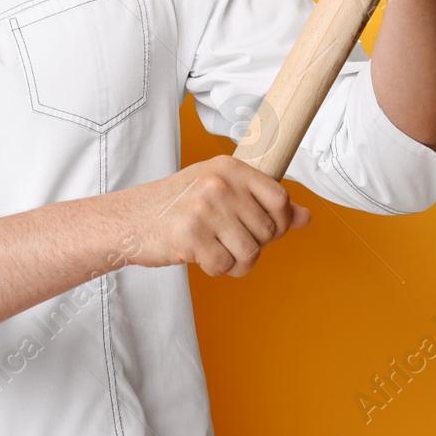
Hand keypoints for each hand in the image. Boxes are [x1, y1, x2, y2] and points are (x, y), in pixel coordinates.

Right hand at [117, 156, 310, 277]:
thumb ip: (264, 203)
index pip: (280, 197)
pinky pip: (225, 266)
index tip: (261, 228)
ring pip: (250, 253)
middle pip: (267, 231)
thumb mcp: (222, 193)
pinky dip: (215, 269)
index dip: (278, 222)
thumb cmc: (178, 206)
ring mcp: (205, 208)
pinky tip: (198, 255)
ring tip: (215, 250)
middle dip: (253, 246)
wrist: (129, 219)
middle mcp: (219, 183)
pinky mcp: (191, 235)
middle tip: (227, 241)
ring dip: (236, 262)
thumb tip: (306, 217)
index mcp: (230, 167)